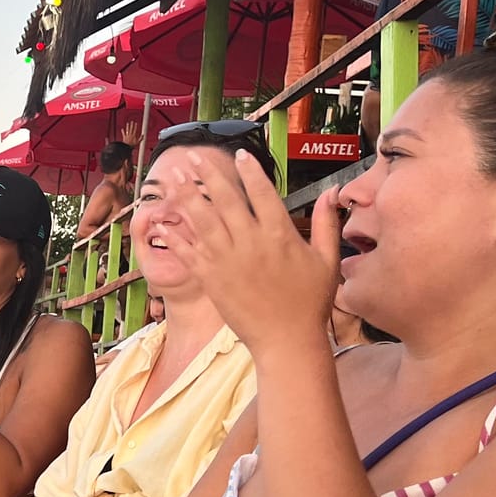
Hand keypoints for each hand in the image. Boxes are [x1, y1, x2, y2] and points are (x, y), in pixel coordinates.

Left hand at [157, 151, 340, 355]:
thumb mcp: (327, 260)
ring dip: (186, 195)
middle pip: (226, 199)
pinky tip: (162, 218)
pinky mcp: (211, 279)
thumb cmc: (310, 303)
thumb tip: (333, 191)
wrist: (286, 341)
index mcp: (280, 234)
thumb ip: (326, 223)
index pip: (262, 192)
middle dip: (208, 175)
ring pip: (202, 219)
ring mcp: (228, 260)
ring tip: (174, 176)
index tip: (239, 154)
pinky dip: (175, 232)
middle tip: (193, 157)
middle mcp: (251, 242)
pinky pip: (188, 250)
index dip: (249, 171)